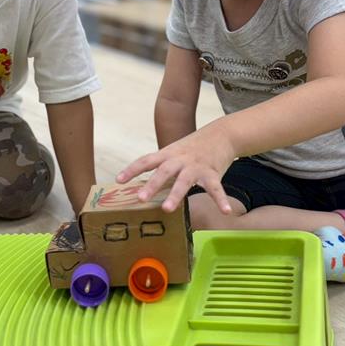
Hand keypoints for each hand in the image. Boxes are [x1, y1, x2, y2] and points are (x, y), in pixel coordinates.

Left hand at [116, 125, 235, 213]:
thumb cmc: (193, 147)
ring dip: (175, 194)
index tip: (118, 180)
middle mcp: (180, 159)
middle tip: (140, 198)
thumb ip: (161, 166)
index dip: (132, 170)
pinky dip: (221, 200)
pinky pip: (216, 188)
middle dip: (152, 185)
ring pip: (184, 180)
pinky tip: (225, 212)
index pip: (146, 161)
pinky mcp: (213, 172)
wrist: (221, 134)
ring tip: (167, 209)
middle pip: (164, 171)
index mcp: (168, 154)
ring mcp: (196, 166)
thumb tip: (144, 186)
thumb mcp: (174, 152)